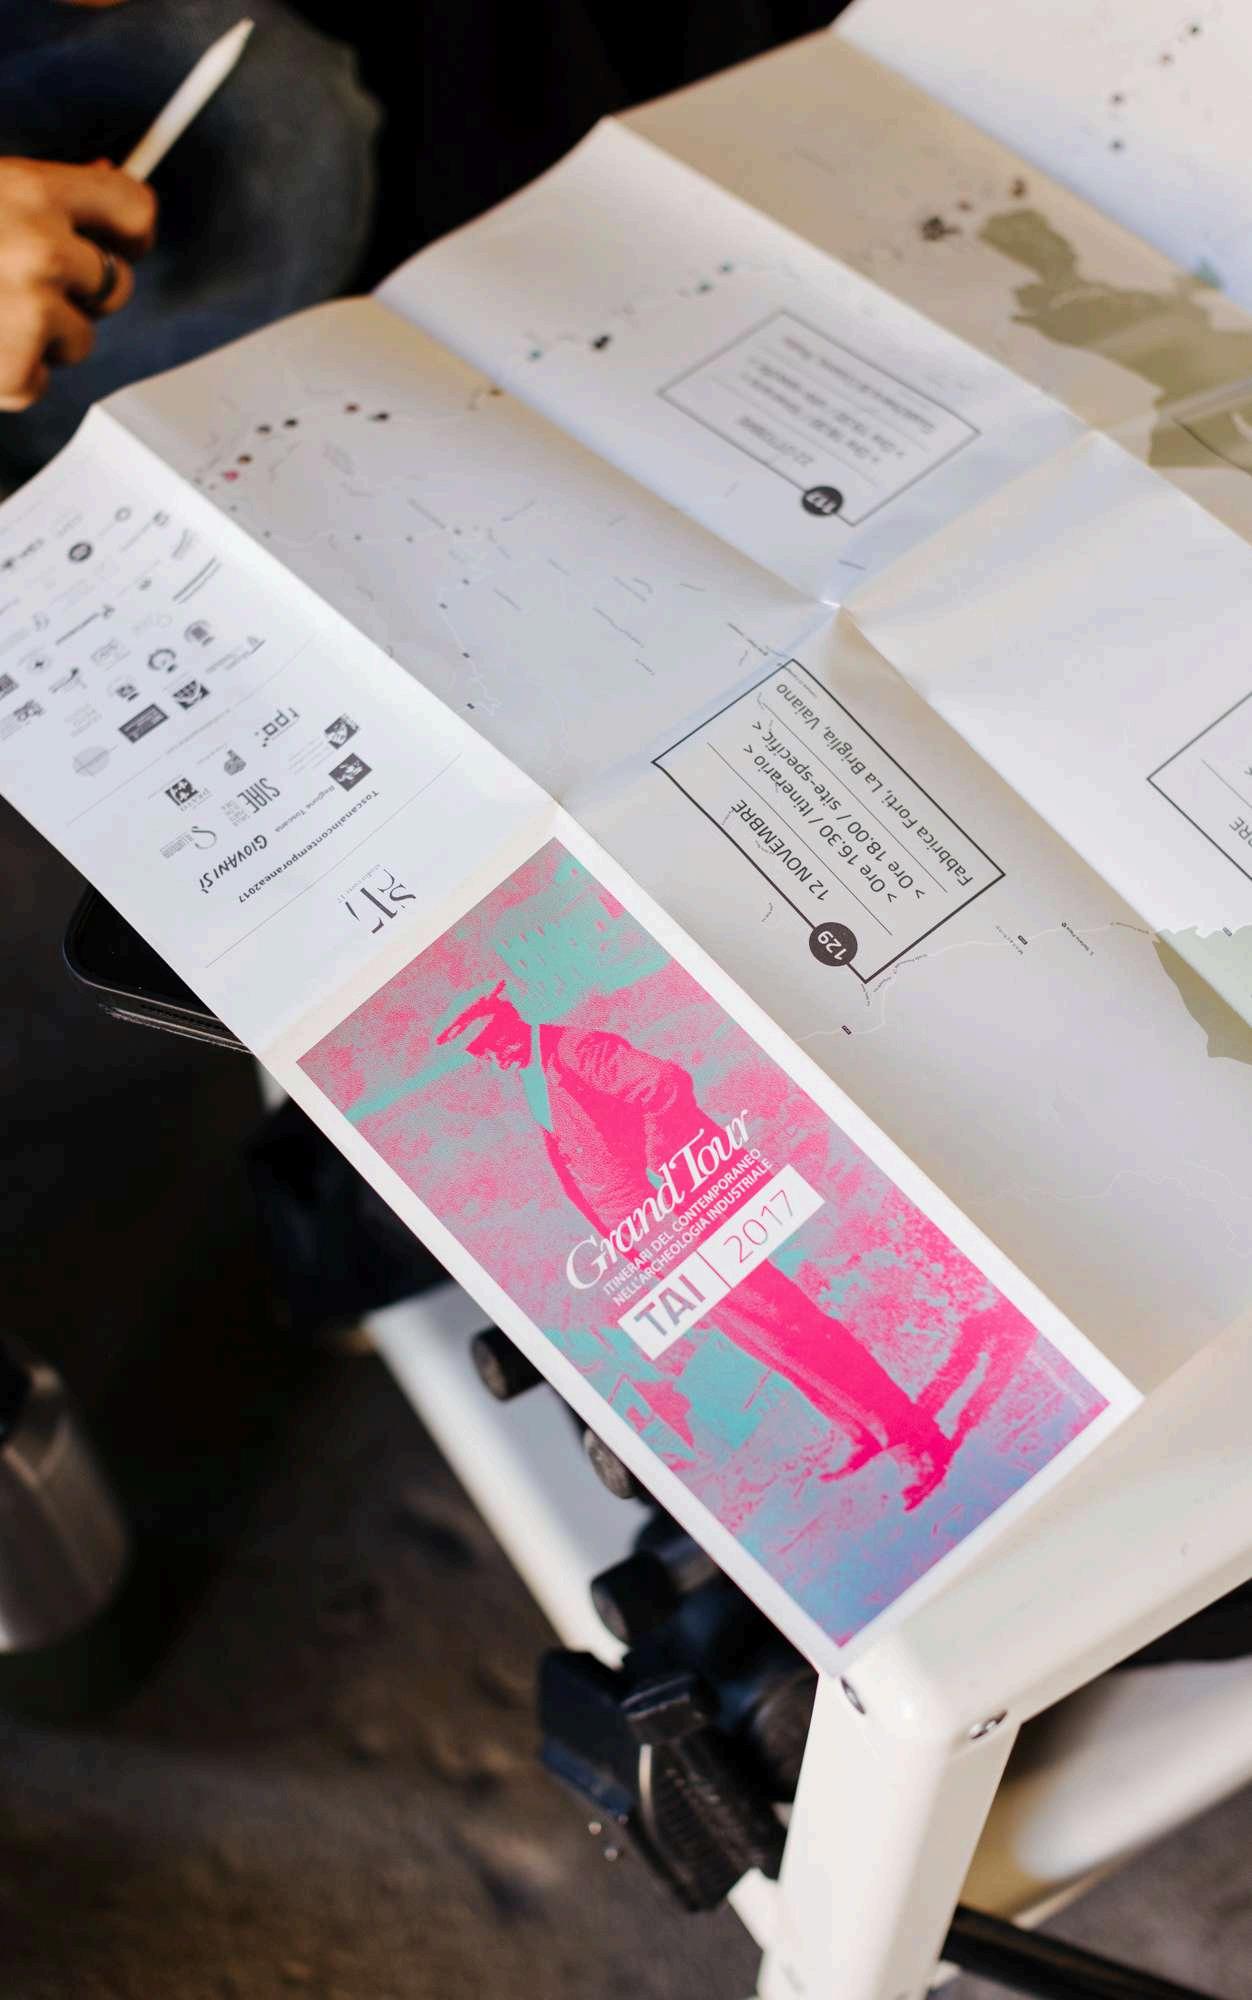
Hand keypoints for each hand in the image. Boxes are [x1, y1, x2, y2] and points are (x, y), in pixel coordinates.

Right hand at [0, 159, 156, 412]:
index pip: (133, 207)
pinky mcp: (14, 367)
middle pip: (118, 286)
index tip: (121, 244)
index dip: (131, 234)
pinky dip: (11, 374)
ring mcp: (29, 309)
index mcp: (32, 190)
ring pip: (82, 339)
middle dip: (79, 293)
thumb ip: (48, 192)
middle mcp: (40, 247)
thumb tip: (109, 171)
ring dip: (43, 337)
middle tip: (17, 285)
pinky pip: (40, 381)